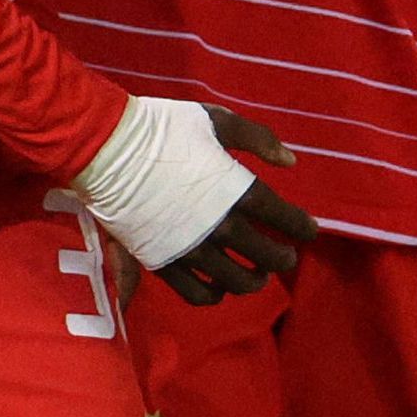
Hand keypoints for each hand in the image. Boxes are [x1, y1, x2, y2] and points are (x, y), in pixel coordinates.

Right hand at [151, 111, 315, 304]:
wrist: (107, 148)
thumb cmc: (165, 129)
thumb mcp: (218, 121)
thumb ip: (258, 140)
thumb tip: (290, 162)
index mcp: (239, 192)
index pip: (285, 219)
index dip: (302, 227)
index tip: (309, 231)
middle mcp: (222, 228)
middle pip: (266, 255)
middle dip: (282, 258)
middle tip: (286, 256)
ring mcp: (192, 250)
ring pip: (236, 281)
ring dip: (253, 281)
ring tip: (257, 275)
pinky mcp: (164, 263)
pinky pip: (197, 293)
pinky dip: (214, 295)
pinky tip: (219, 288)